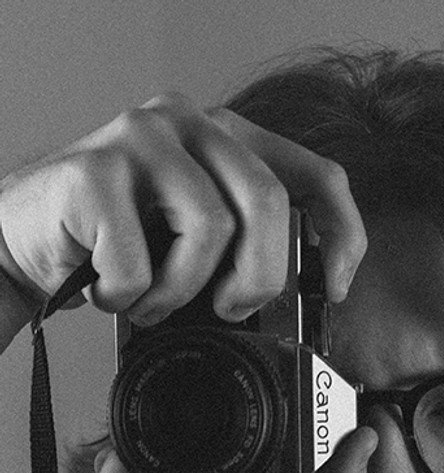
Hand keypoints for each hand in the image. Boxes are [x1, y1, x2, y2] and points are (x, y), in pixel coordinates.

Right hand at [0, 91, 365, 317]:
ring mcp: (141, 139)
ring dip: (181, 293)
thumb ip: (245, 242)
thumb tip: (308, 295)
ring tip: (151, 302)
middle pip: (267, 204)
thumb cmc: (112, 243)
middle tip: (230, 309)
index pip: (318, 174)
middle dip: (258, 279)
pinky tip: (108, 290)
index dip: (342, 236)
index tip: (333, 289)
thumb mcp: (193, 238)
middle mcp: (190, 123)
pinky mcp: (95, 170)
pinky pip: (141, 260)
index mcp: (228, 139)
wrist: (20, 237)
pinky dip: (128, 297)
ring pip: (209, 229)